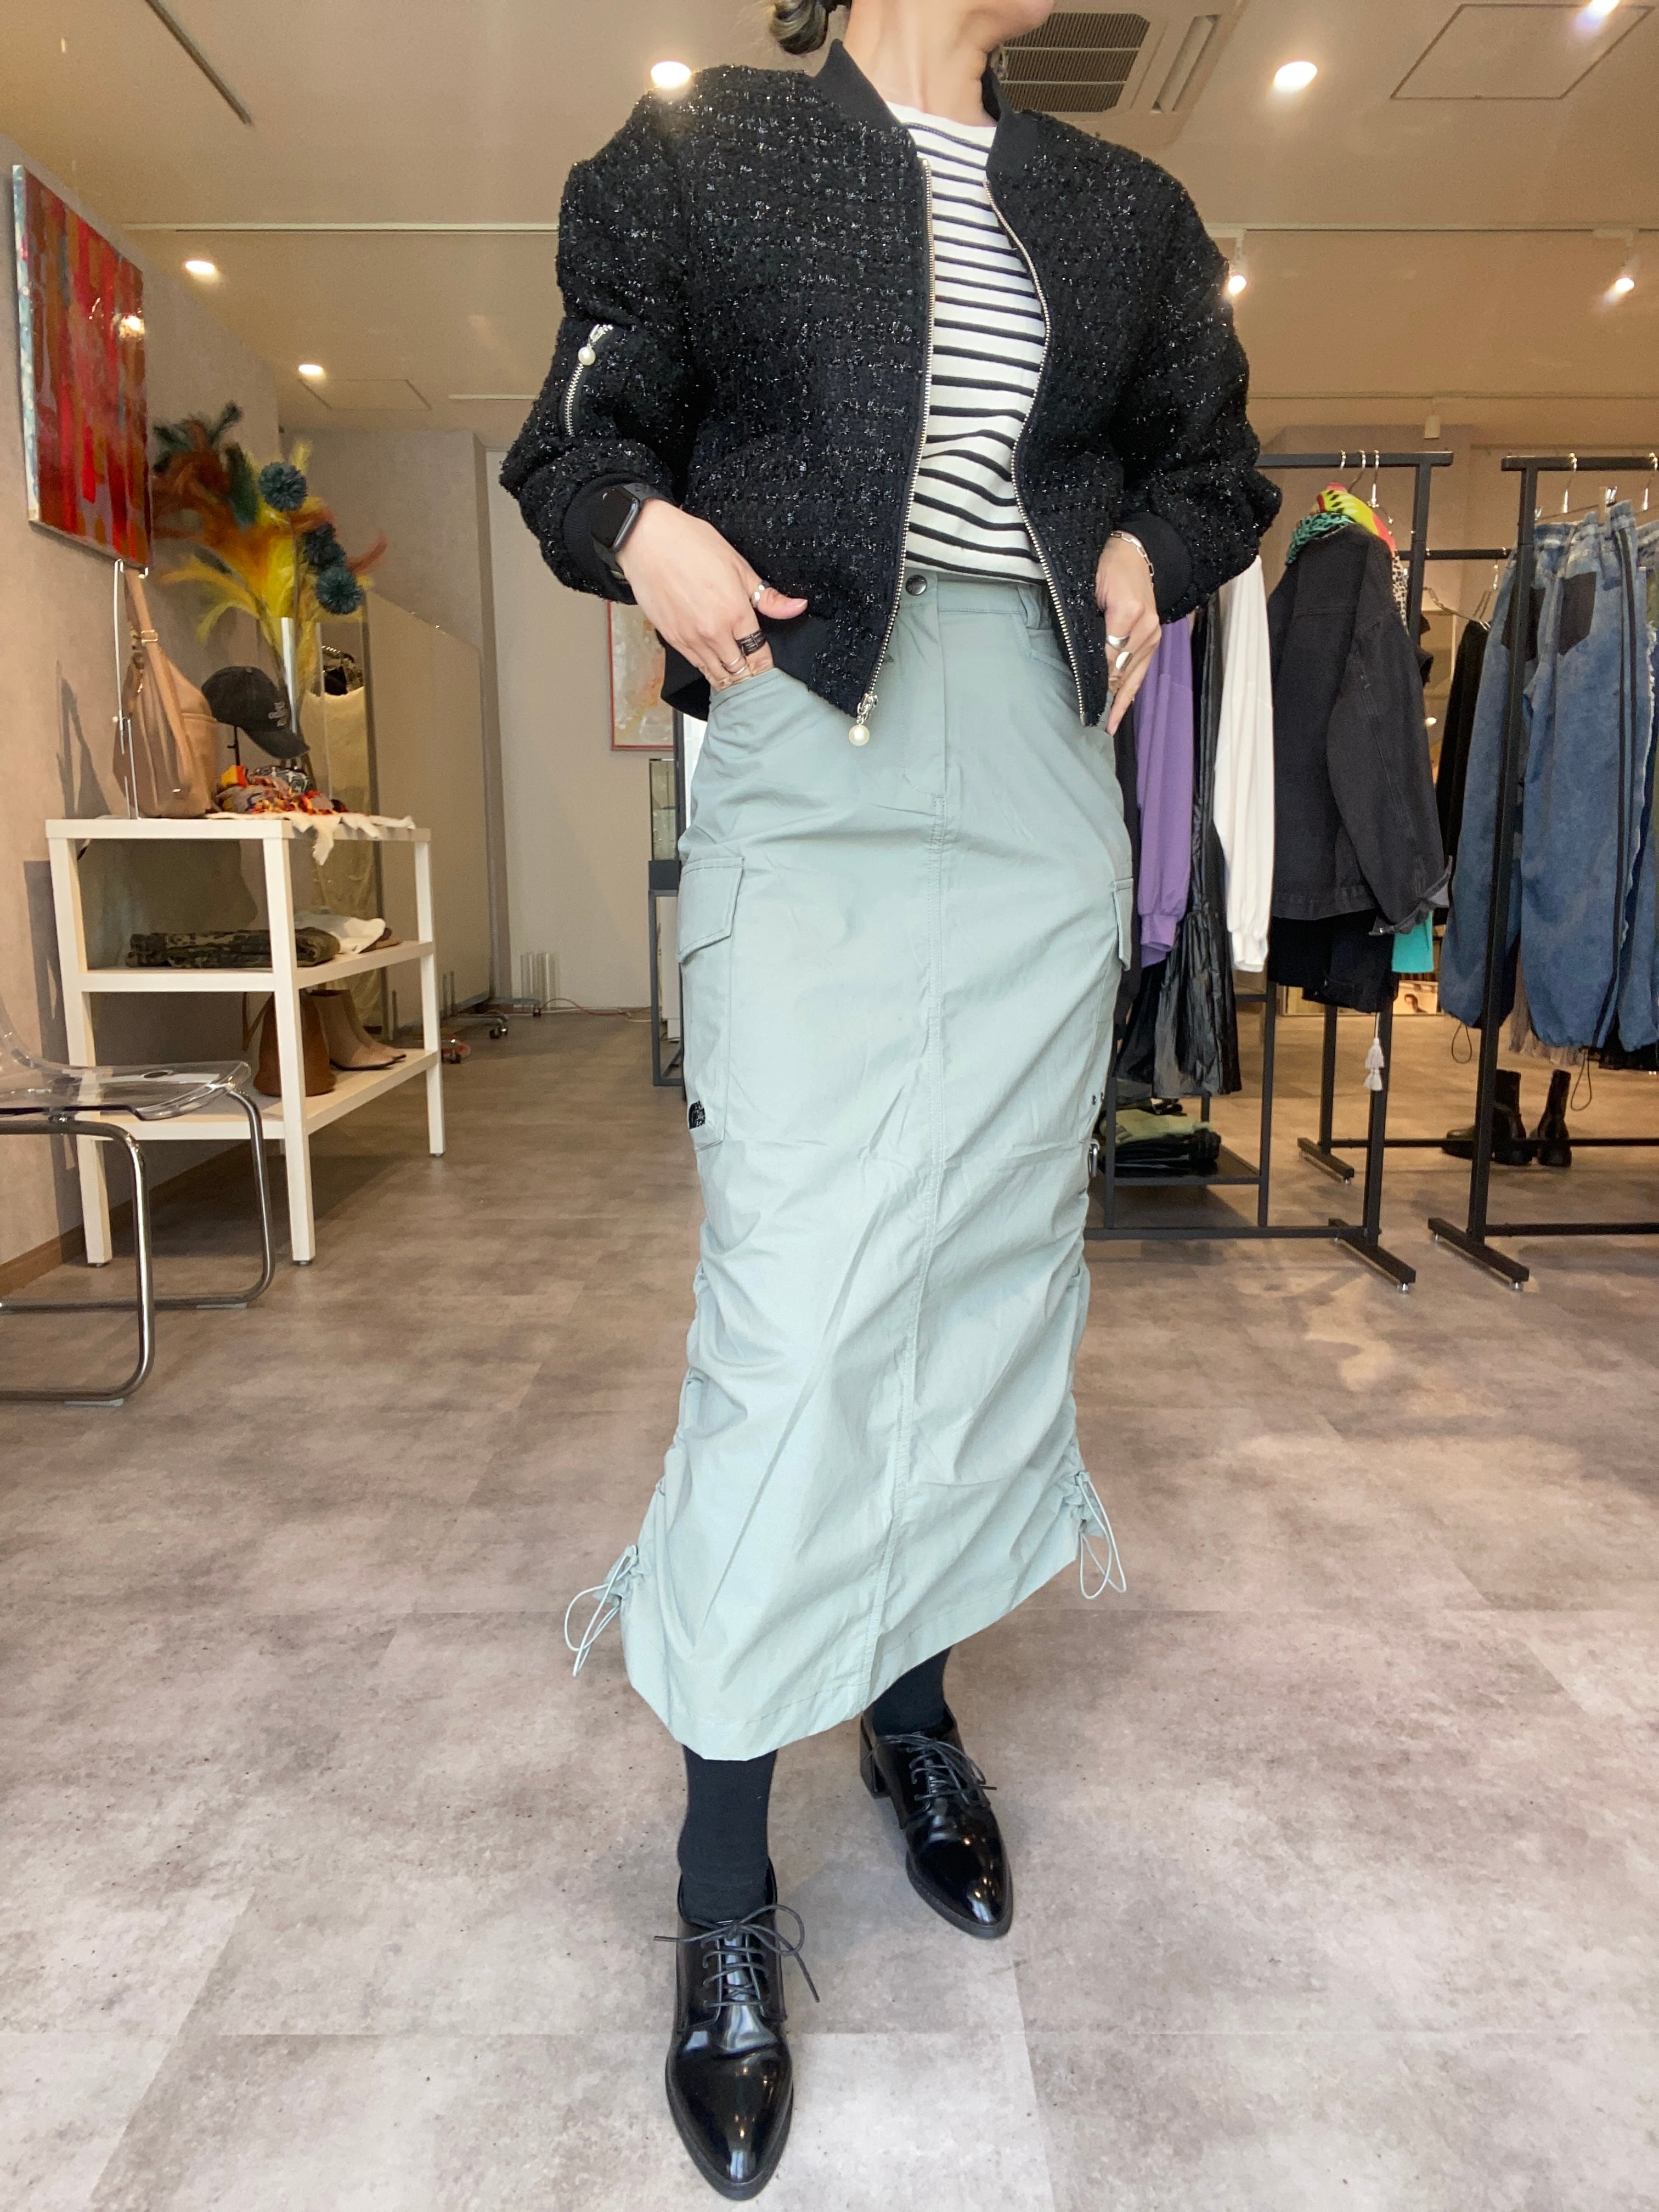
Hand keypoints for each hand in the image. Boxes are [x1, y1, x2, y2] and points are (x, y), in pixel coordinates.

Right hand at [616, 502, 807, 689]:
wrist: (647, 540)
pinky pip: (695, 665)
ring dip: (728, 676)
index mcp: (736, 614)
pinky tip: (714, 664)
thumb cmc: (692, 544)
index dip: (765, 665)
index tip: (768, 667)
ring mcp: (690, 639)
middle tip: (753, 673)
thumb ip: (768, 597)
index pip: (758, 656)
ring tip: (736, 675)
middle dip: (748, 674)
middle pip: (738, 670)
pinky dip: (707, 668)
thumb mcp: (738, 566)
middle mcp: (713, 633)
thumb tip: (798, 607)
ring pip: (716, 673)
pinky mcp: (671, 638)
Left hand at [1095, 535, 1161, 736]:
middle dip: (1104, 692)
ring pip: (1133, 675)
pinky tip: (1121, 711)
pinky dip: (1130, 692)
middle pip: (1120, 669)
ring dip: (1120, 700)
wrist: (1137, 552)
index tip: (1081, 698)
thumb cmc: (1107, 565)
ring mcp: (1153, 634)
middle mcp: (1146, 626)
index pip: (1106, 655)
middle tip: (1088, 718)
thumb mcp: (1088, 586)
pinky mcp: (1155, 638)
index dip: (1093, 677)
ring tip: (1108, 725)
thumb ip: (1086, 621)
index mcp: (1128, 611)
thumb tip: (1081, 656)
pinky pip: (1141, 671)